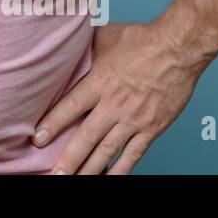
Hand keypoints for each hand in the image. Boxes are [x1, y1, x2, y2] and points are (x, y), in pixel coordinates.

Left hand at [31, 21, 206, 173]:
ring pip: (107, 151)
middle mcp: (114, 104)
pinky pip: (133, 154)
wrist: (180, 48)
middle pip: (86, 137)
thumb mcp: (105, 36)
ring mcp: (134, 119)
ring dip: (89, 169)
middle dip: (68, 159)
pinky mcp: (152, 128)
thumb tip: (67, 41)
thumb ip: (85, 47)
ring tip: (73, 181)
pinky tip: (109, 179)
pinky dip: (120, 170)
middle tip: (54, 175)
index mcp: (100, 81)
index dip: (52, 124)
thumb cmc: (143, 38)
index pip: (70, 107)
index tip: (37, 139)